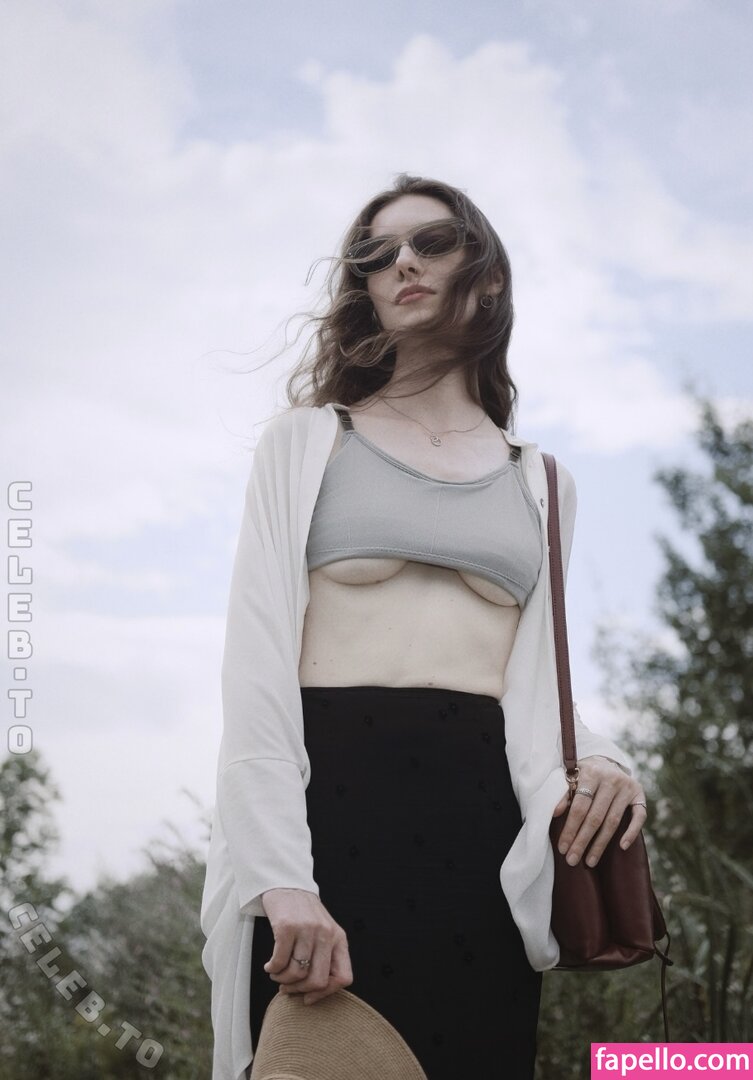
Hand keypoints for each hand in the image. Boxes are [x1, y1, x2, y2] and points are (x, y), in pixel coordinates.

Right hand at [260, 888, 352, 1004]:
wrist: (288, 886)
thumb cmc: (305, 914)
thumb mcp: (324, 933)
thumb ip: (325, 958)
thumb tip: (313, 994)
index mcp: (339, 939)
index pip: (344, 977)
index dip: (325, 993)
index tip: (309, 997)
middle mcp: (326, 934)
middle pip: (318, 980)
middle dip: (299, 990)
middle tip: (287, 986)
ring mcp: (307, 930)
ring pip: (297, 973)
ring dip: (282, 979)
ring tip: (277, 973)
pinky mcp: (287, 927)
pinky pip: (280, 961)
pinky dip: (272, 969)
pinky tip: (270, 965)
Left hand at [551, 755, 646, 867]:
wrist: (607, 761)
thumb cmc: (584, 774)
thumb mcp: (571, 777)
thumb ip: (563, 793)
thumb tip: (555, 812)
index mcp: (591, 773)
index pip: (579, 807)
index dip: (570, 829)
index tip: (562, 848)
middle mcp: (611, 779)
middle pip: (595, 817)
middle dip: (582, 841)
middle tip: (572, 860)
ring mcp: (627, 787)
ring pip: (613, 821)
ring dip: (601, 844)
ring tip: (590, 861)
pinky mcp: (639, 794)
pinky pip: (639, 816)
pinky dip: (632, 832)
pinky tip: (622, 847)